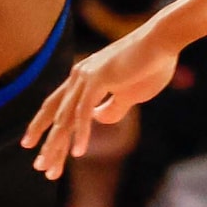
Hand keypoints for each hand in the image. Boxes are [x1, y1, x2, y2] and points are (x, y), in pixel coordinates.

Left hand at [23, 24, 180, 177]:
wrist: (166, 38)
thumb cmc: (152, 63)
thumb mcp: (131, 94)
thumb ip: (113, 108)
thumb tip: (99, 119)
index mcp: (85, 75)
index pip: (59, 107)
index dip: (47, 129)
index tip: (41, 151)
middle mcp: (80, 75)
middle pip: (57, 115)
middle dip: (48, 143)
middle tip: (40, 167)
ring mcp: (87, 77)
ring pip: (65, 118)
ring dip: (56, 145)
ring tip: (50, 168)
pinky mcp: (99, 79)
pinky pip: (84, 113)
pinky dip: (80, 134)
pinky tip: (78, 152)